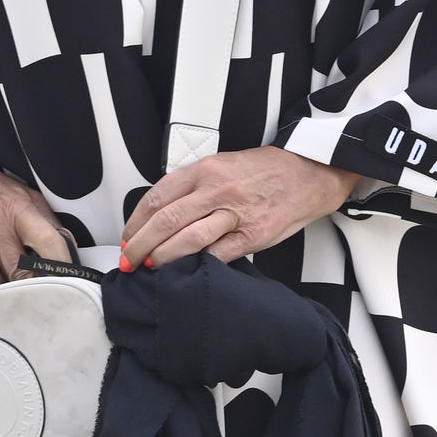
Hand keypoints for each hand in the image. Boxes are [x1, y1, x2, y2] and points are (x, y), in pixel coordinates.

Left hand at [120, 147, 358, 268]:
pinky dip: (198, 265)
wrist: (308, 174)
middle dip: (140, 245)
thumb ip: (194, 185)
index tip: (127, 238)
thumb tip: (162, 215)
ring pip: (187, 239)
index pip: (157, 197)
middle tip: (128, 261)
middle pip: (166, 220)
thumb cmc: (265, 171)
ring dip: (163, 258)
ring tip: (150, 268)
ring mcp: (236, 213)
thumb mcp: (224, 164)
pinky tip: (186, 272)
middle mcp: (217, 189)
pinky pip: (218, 255)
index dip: (135, 222)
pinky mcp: (253, 236)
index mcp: (205, 169)